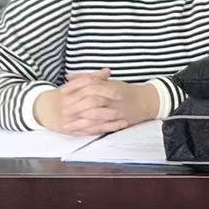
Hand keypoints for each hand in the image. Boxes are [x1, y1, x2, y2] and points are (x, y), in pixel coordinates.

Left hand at [34, 69, 157, 135]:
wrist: (147, 101)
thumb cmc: (125, 91)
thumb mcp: (109, 82)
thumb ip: (88, 79)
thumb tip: (69, 76)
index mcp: (111, 87)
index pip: (91, 86)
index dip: (75, 88)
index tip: (62, 92)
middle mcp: (115, 100)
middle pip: (93, 102)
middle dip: (76, 107)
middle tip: (63, 111)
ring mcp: (118, 113)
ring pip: (97, 117)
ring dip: (80, 122)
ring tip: (66, 126)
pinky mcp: (119, 123)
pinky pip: (103, 128)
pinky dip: (89, 131)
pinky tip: (78, 132)